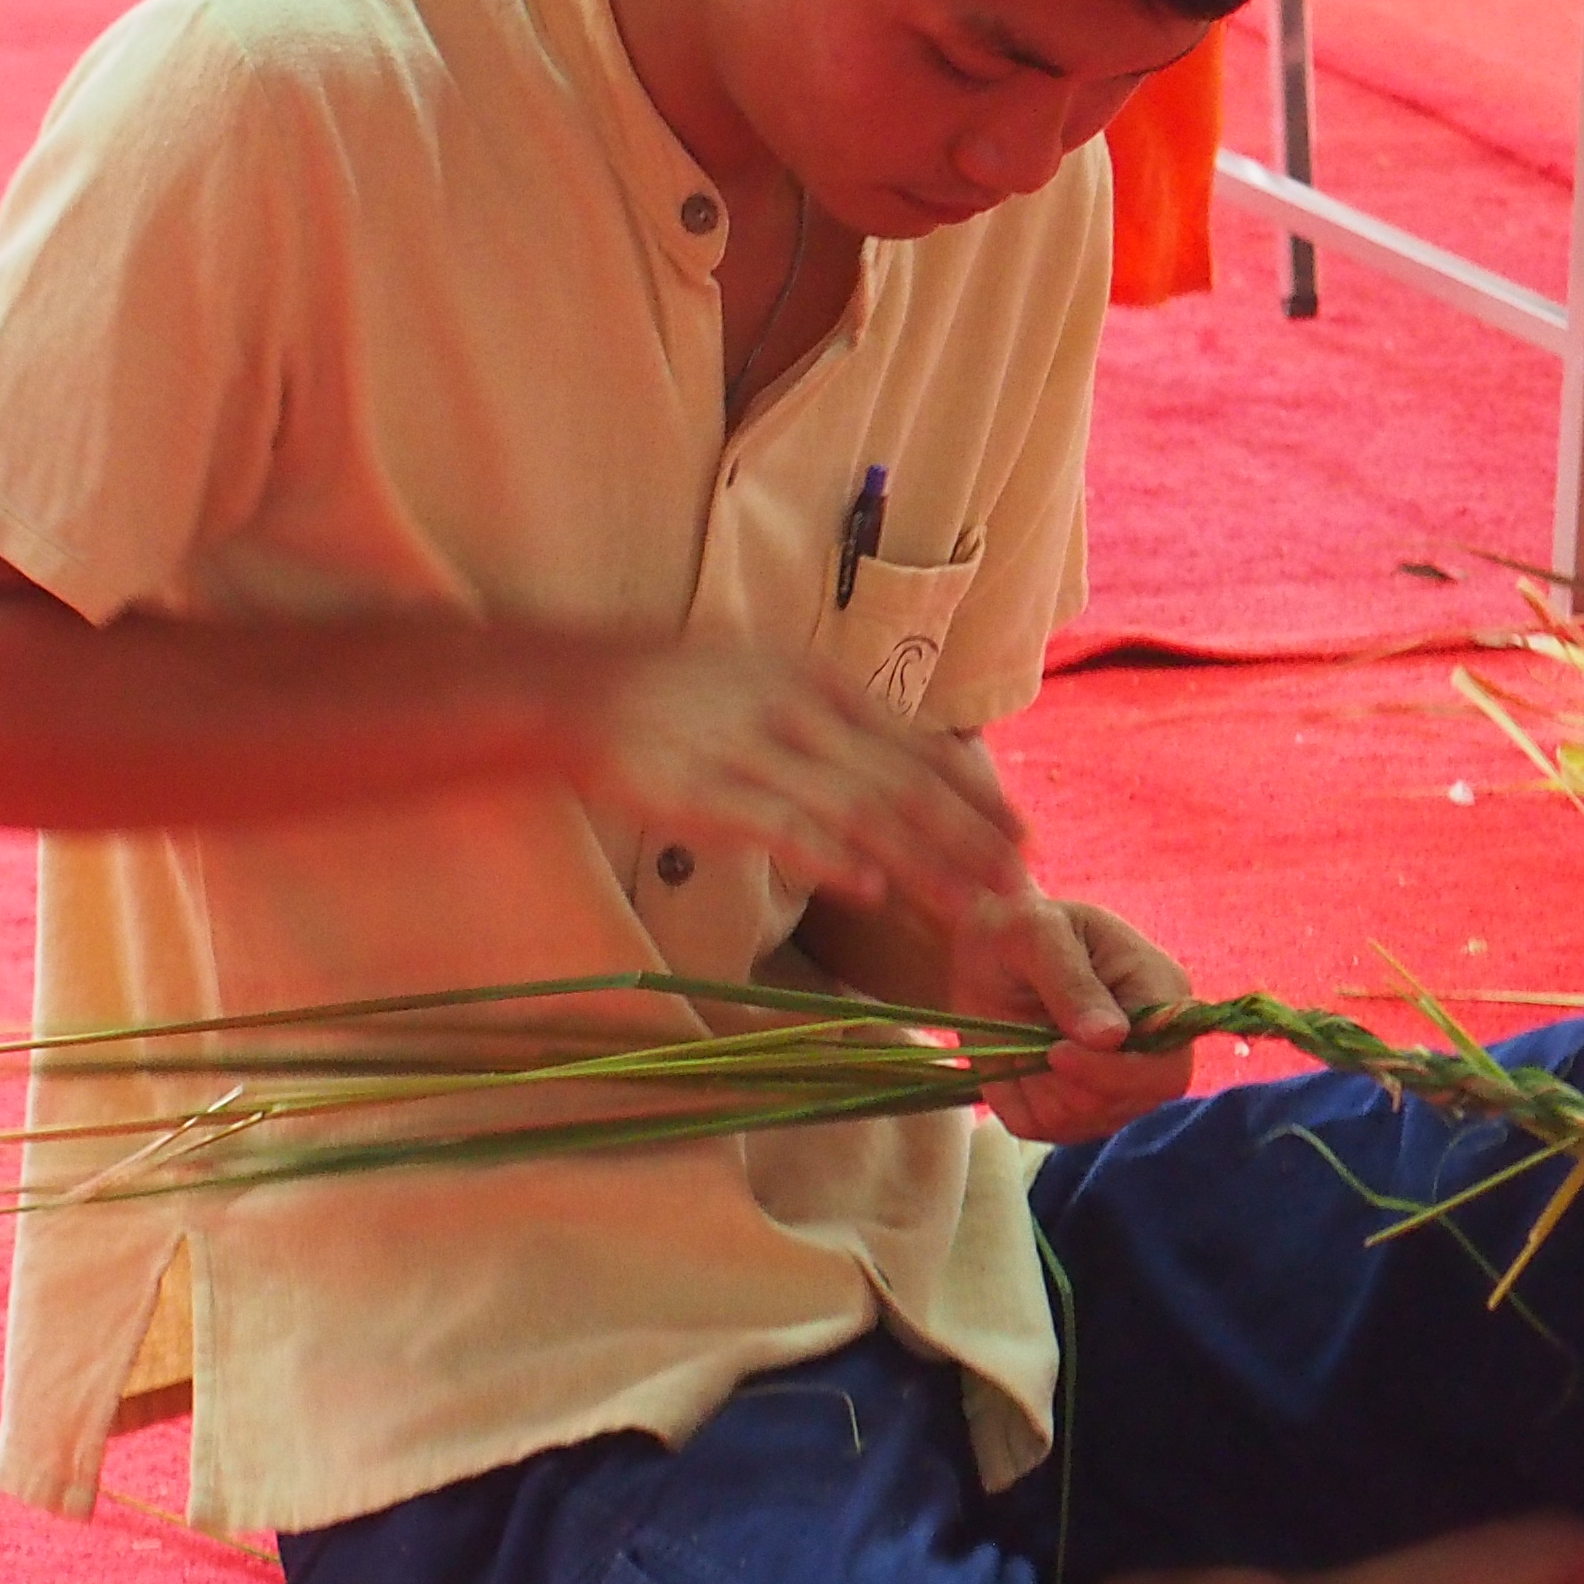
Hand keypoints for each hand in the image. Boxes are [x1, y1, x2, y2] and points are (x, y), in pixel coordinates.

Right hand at [569, 644, 1025, 925]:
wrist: (561, 685)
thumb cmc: (671, 693)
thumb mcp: (763, 680)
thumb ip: (832, 723)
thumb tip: (902, 769)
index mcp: (811, 679)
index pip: (914, 742)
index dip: (973, 792)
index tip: (1021, 833)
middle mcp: (788, 707)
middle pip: (897, 781)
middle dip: (966, 836)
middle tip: (1018, 881)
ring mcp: (743, 747)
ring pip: (853, 809)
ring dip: (918, 860)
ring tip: (967, 903)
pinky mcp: (695, 788)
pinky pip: (773, 827)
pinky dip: (825, 858)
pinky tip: (869, 890)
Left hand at [949, 895, 1197, 1143]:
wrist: (986, 948)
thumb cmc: (1019, 927)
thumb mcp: (1039, 934)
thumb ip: (1073, 983)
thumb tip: (1112, 1038)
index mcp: (1162, 993)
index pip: (1167, 1066)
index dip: (1117, 1073)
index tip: (1056, 1052)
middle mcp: (1154, 1045)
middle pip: (1136, 1101)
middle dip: (1074, 1083)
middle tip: (1030, 1045)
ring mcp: (1120, 1081)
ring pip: (1088, 1121)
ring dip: (1041, 1089)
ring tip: (1022, 1040)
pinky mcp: (1079, 1105)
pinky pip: (1051, 1129)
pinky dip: (1021, 1102)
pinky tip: (1016, 1062)